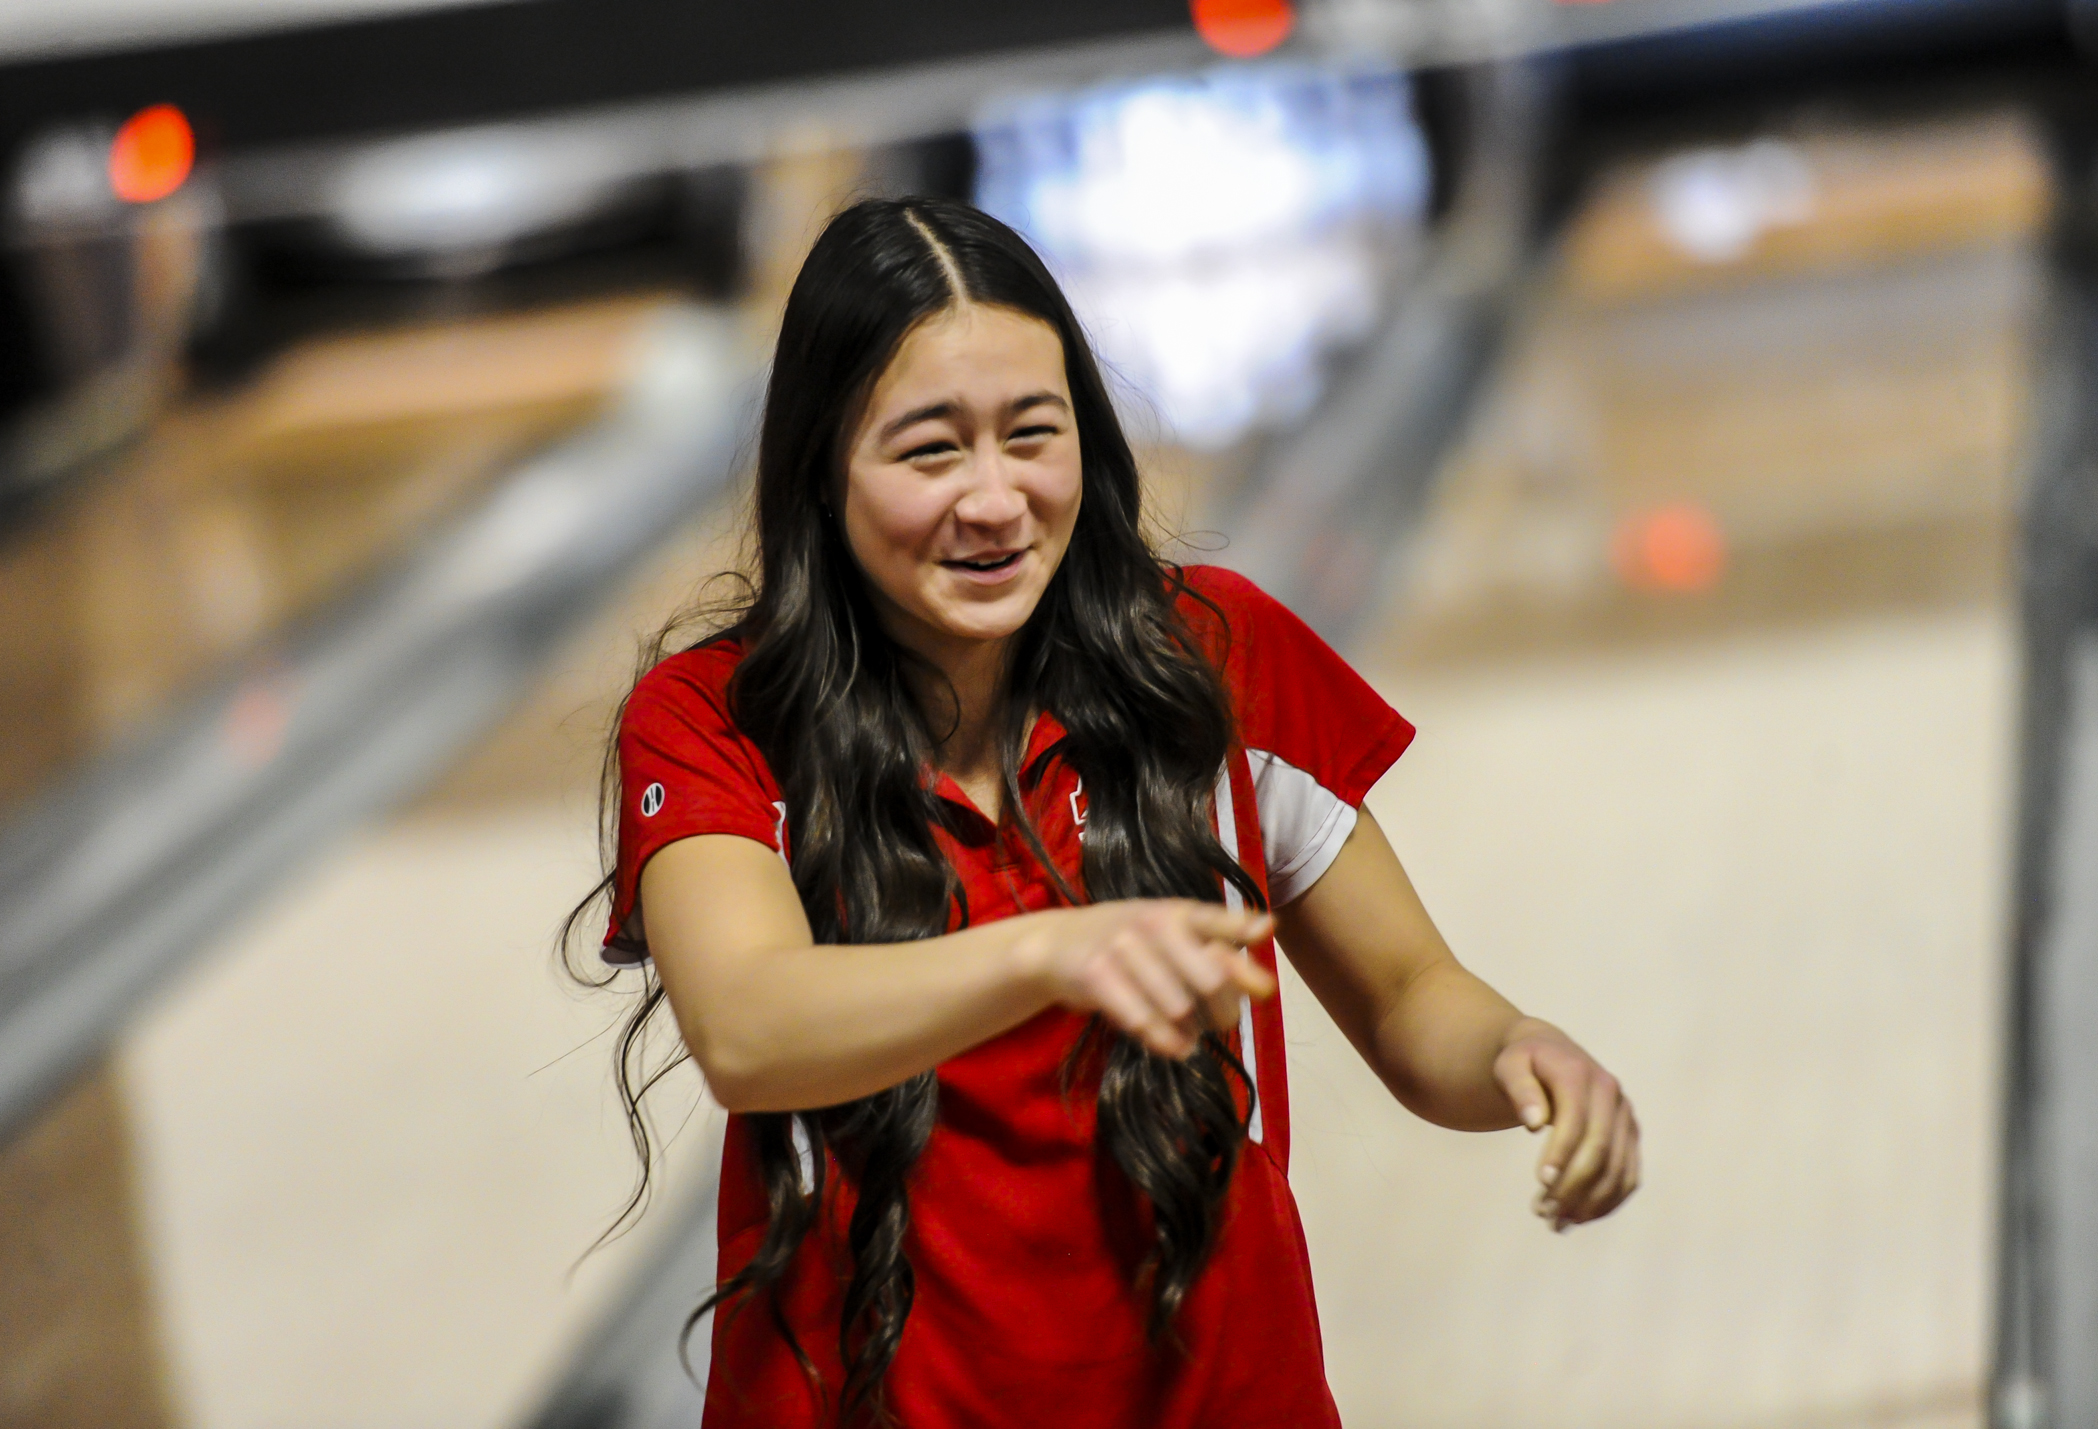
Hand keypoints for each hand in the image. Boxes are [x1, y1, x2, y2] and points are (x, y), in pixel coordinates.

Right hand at [1027, 900, 1276, 1058]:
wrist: (1056, 943)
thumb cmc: (1129, 943)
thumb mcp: (1171, 937)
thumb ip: (1221, 956)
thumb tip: (1265, 986)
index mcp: (1178, 912)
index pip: (1217, 919)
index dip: (1243, 928)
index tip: (1266, 930)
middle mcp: (1154, 923)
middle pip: (1212, 981)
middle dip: (1222, 1012)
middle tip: (1214, 1020)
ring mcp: (1123, 948)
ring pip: (1180, 1010)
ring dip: (1189, 1031)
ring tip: (1184, 1030)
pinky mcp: (1098, 976)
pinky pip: (1144, 1023)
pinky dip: (1165, 1043)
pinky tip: (1170, 1045)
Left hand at [1493, 1020, 1639, 1230]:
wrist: (1553, 1054)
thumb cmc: (1524, 1063)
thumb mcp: (1509, 1065)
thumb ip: (1519, 1088)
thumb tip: (1534, 1123)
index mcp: (1580, 1074)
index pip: (1575, 1120)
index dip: (1561, 1154)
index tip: (1540, 1183)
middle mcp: (1611, 1094)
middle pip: (1600, 1150)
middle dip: (1573, 1186)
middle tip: (1542, 1212)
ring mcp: (1626, 1116)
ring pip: (1619, 1169)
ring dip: (1590, 1202)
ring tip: (1555, 1223)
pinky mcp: (1631, 1135)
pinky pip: (1629, 1176)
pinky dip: (1608, 1202)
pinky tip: (1579, 1217)